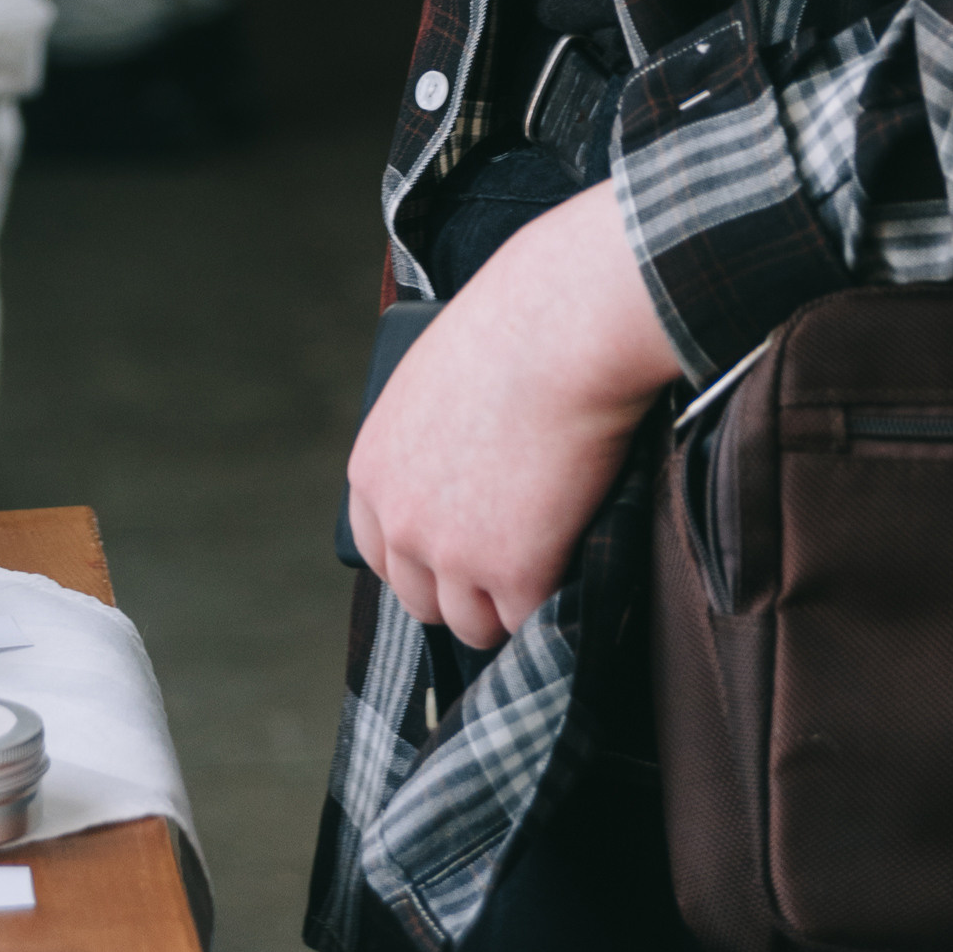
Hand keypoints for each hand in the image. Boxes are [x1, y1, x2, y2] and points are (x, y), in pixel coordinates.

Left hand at [347, 185, 682, 649]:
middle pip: (422, 599)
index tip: (457, 556)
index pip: (379, 551)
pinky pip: (533, 619)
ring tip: (550, 565)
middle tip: (513, 562)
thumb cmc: (517, 327)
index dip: (421, 559)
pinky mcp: (514, 574)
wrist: (565, 329)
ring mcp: (454, 555)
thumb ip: (430, 438)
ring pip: (475, 624)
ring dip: (509, 604)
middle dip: (466, 589)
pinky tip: (579, 562)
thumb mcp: (437, 378)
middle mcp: (401, 520)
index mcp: (373, 469)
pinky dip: (558, 598)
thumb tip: (456, 472)